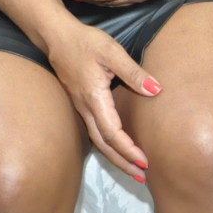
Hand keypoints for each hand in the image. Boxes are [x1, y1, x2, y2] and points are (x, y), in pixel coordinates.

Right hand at [43, 20, 160, 181]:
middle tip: (142, 176)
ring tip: (133, 168)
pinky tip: (118, 148)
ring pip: (98, 140)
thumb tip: (156, 90)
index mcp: (94, 99)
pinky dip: (108, 145)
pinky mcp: (81, 103)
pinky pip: (95, 131)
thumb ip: (134, 73)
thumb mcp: (112, 52)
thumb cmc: (85, 42)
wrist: (56, 37)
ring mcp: (81, 107)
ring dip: (115, 156)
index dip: (129, 150)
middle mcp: (86, 108)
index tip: (146, 161)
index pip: (113, 133)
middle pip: (104, 145)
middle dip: (123, 162)